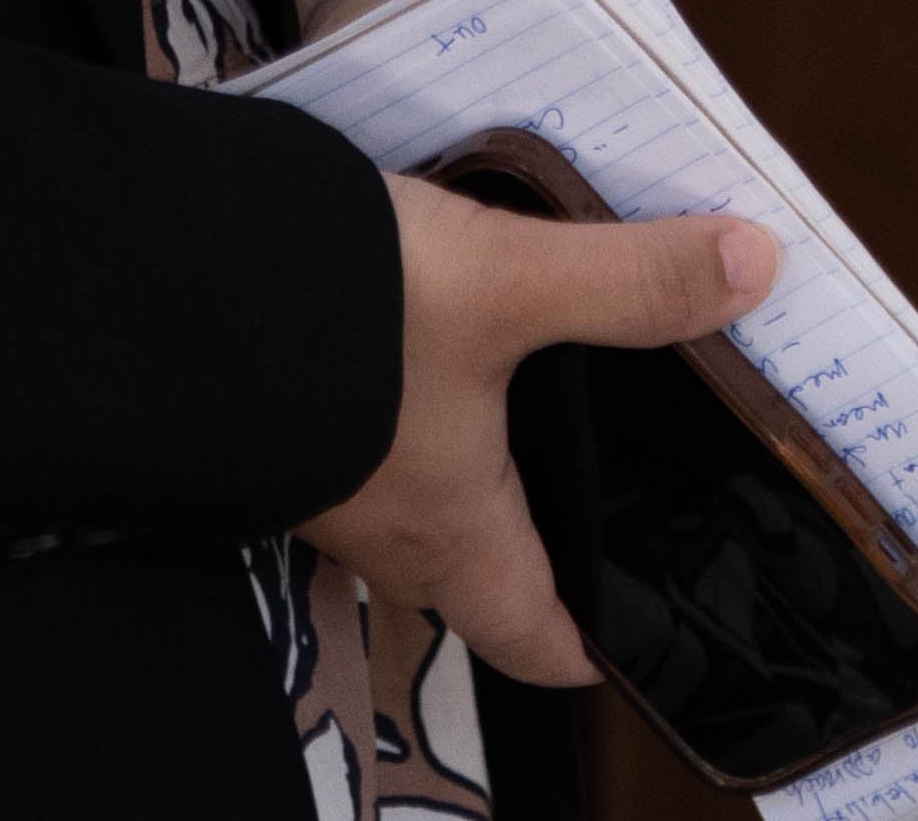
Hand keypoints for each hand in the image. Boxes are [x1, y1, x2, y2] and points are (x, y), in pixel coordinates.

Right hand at [295, 173, 777, 677]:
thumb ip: (632, 280)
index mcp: (455, 532)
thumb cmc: (338, 317)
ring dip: (460, 472)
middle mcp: (385, 527)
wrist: (165, 286)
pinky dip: (399, 414)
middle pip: (473, 574)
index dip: (582, 648)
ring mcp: (324, 480)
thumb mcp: (511, 283)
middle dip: (530, 549)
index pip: (530, 636)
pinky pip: (359, 446)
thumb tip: (751, 270)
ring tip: (516, 407)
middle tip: (589, 506)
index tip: (621, 645)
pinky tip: (414, 342)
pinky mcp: (280, 421)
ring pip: (410, 508)